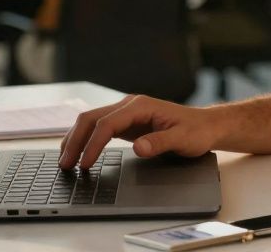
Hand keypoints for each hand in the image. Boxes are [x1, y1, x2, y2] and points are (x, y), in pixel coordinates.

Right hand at [59, 95, 223, 168]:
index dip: (93, 144)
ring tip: (65, 160)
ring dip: (76, 139)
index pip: (107, 123)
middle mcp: (130, 105)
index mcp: (140, 106)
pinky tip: (78, 152)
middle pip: (92, 118)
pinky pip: (99, 128)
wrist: (206, 125)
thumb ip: (161, 143)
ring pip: (91, 121)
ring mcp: (126, 112)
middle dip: (75, 140)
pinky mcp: (126, 122)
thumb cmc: (196, 131)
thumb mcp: (184, 139)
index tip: (85, 164)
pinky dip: (86, 139)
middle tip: (65, 164)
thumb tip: (138, 148)